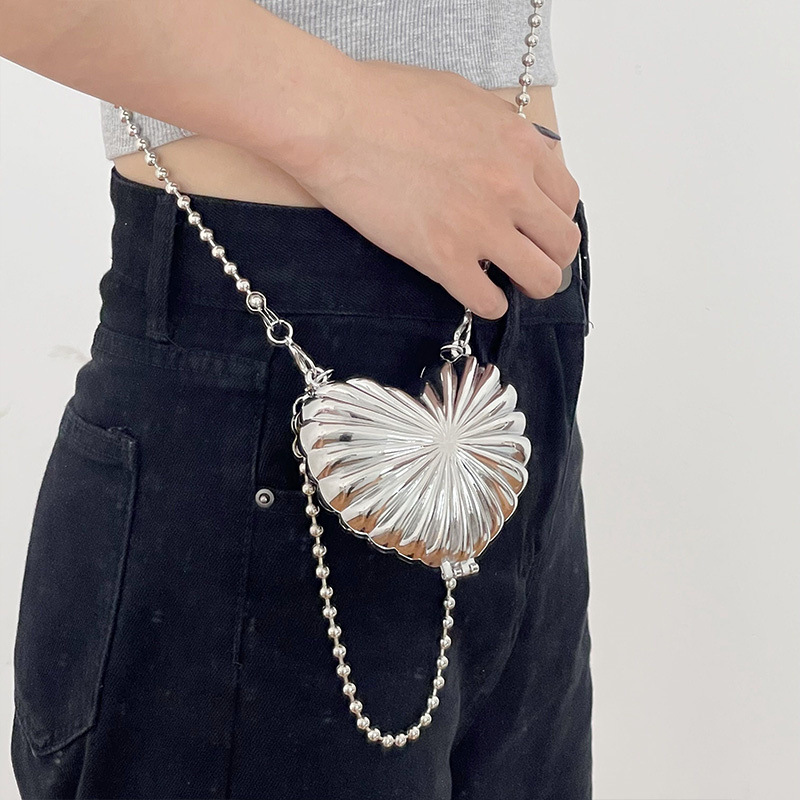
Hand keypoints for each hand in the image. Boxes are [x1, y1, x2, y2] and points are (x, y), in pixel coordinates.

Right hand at [285, 59, 580, 318]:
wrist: (335, 118)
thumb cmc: (385, 99)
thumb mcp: (465, 99)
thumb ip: (501, 135)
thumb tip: (514, 159)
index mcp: (519, 145)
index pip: (566, 200)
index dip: (551, 219)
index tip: (534, 227)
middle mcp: (511, 188)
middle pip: (563, 245)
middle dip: (548, 256)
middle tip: (525, 259)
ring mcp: (481, 227)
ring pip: (540, 281)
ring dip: (526, 285)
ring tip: (505, 282)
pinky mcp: (444, 259)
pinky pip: (489, 302)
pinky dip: (487, 304)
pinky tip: (473, 291)